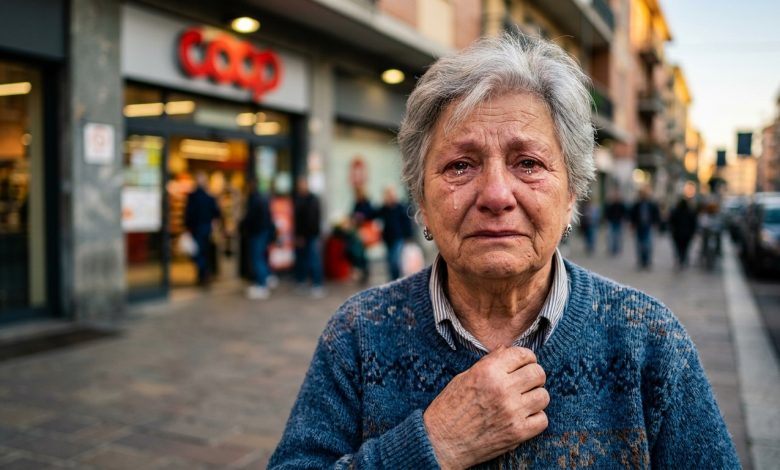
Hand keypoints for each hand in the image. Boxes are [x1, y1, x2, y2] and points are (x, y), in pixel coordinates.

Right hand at [423, 346, 548, 469]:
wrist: (441, 441)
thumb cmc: (449, 407)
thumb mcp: (464, 377)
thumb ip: (489, 363)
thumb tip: (507, 350)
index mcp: (488, 371)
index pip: (523, 354)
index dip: (526, 358)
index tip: (523, 364)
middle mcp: (502, 389)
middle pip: (538, 374)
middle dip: (534, 376)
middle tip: (525, 382)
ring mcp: (512, 412)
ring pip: (543, 396)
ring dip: (535, 397)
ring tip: (523, 400)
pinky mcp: (517, 433)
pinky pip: (542, 420)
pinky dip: (535, 418)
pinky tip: (523, 417)